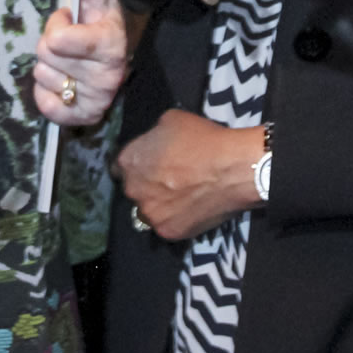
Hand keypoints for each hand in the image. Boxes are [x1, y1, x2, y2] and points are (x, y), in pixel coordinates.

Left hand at [32, 0, 128, 124]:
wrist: (118, 51)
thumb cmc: (102, 19)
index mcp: (111, 44)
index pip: (58, 40)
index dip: (57, 24)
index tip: (71, 19)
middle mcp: (108, 76)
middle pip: (46, 55)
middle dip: (51, 42)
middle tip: (70, 41)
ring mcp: (97, 99)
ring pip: (42, 77)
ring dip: (49, 66)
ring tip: (69, 60)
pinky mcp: (84, 117)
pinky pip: (45, 106)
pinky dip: (46, 92)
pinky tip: (63, 82)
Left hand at [116, 109, 262, 240]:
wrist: (233, 169)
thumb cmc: (203, 139)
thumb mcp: (171, 120)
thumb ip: (154, 136)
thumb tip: (155, 144)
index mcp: (129, 161)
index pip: (119, 166)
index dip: (137, 164)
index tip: (150, 163)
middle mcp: (133, 191)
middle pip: (135, 189)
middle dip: (148, 184)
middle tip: (171, 179)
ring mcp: (150, 214)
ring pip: (150, 210)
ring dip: (161, 203)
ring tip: (184, 195)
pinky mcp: (168, 232)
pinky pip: (168, 224)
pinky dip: (178, 218)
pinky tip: (193, 207)